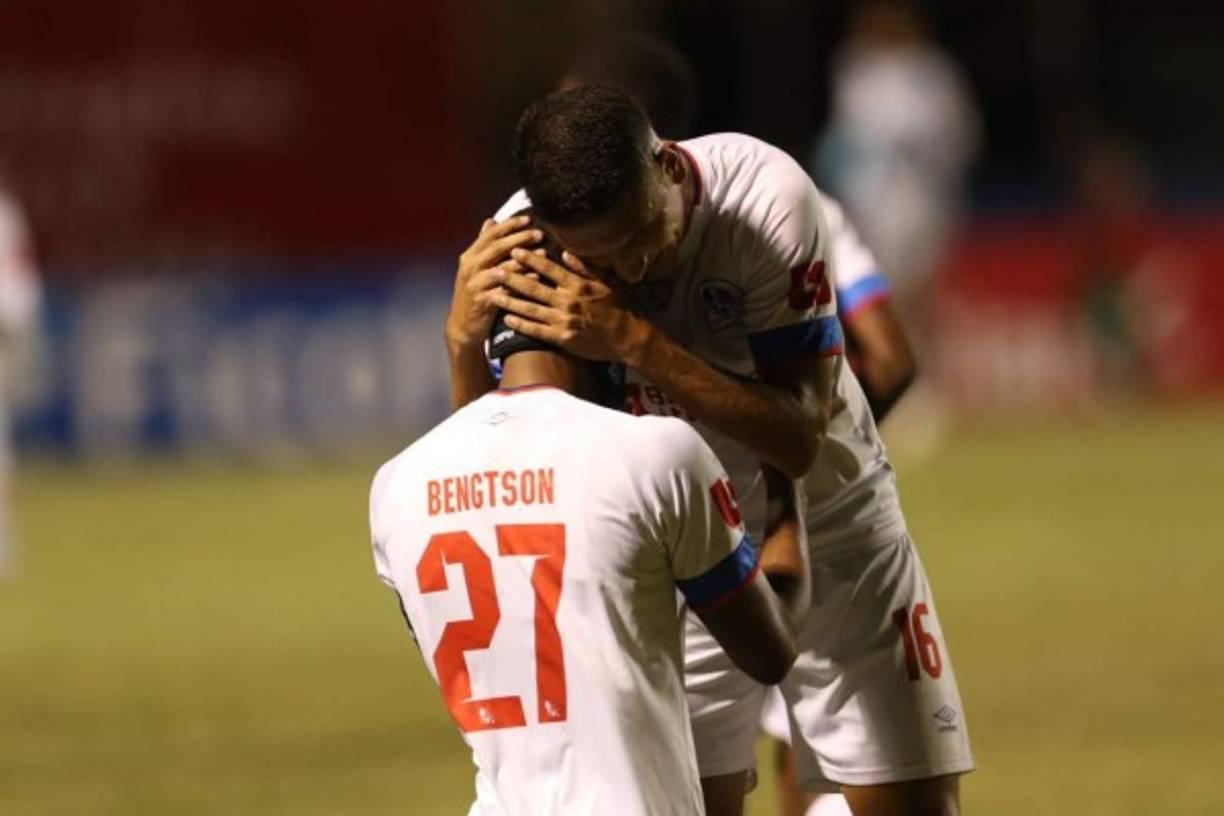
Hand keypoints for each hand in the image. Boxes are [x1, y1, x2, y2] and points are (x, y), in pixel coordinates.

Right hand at [445, 215, 542, 348]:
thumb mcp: (475, 268)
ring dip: (525, 260)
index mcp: (469, 256)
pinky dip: (522, 282)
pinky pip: (506, 289)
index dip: (509, 225)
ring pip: (503, 267)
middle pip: (497, 248)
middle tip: (539, 234)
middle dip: (520, 238)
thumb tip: (491, 220)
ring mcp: (475, 285)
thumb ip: (483, 245)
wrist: (463, 326)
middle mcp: (470, 268)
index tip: (528, 219)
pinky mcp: (483, 301)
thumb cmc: (474, 294)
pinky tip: (537, 277)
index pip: (490, 234)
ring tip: (544, 254)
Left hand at [490, 248, 647, 361]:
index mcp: (578, 285)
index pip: (549, 268)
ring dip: (510, 301)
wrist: (628, 337)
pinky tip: (507, 318)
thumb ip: (584, 268)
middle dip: (512, 278)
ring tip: (492, 293)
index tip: (514, 251)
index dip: (530, 259)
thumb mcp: (606, 283)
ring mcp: (564, 321)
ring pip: (531, 309)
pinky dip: (521, 324)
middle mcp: (569, 302)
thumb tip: (566, 252)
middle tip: (494, 270)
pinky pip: (537, 330)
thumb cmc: (619, 308)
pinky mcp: (563, 338)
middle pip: (534, 287)